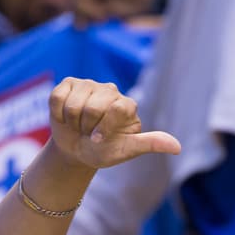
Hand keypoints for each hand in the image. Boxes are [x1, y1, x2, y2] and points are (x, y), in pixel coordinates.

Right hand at [47, 77, 179, 169]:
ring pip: (73, 105)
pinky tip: (66, 118)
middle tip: (89, 133)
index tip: (99, 141)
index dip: (104, 129)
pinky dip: (57, 115)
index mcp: (127, 105)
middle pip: (92, 108)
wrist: (76, 151)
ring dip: (72, 123)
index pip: (116, 109)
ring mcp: (89, 84)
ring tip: (79, 126)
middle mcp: (110, 90)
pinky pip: (57, 98)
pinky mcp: (68, 83)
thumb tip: (177, 147)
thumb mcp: (127, 151)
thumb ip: (150, 144)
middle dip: (87, 128)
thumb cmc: (104, 151)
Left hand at [71, 0, 159, 23]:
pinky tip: (104, 12)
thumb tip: (77, 25)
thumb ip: (93, 14)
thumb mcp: (111, 11)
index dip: (75, 10)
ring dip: (85, 8)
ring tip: (103, 18)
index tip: (83, 26)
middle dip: (78, 10)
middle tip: (96, 22)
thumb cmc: (138, 3)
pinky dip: (90, 3)